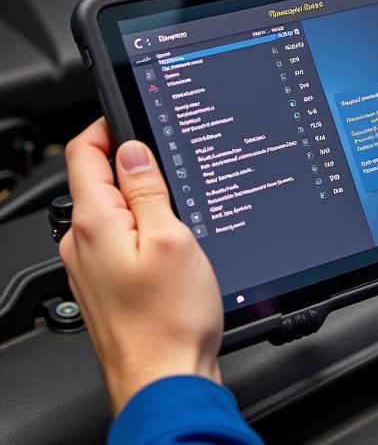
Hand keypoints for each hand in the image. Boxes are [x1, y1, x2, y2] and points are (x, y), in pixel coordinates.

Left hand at [60, 119, 222, 414]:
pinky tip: (176, 236)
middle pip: (99, 177)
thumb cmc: (169, 319)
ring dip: (143, 194)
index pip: (82, 151)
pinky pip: (121, 236)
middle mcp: (82, 242)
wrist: (165, 379)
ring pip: (114, 208)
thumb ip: (148, 189)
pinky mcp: (108, 282)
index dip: (107, 123)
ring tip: (183, 199)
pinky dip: (145, 223)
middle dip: (134, 158)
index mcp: (93, 223)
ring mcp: (91, 264)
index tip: (133, 110)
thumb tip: (133, 149)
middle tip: (175, 155)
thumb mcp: (170, 236)